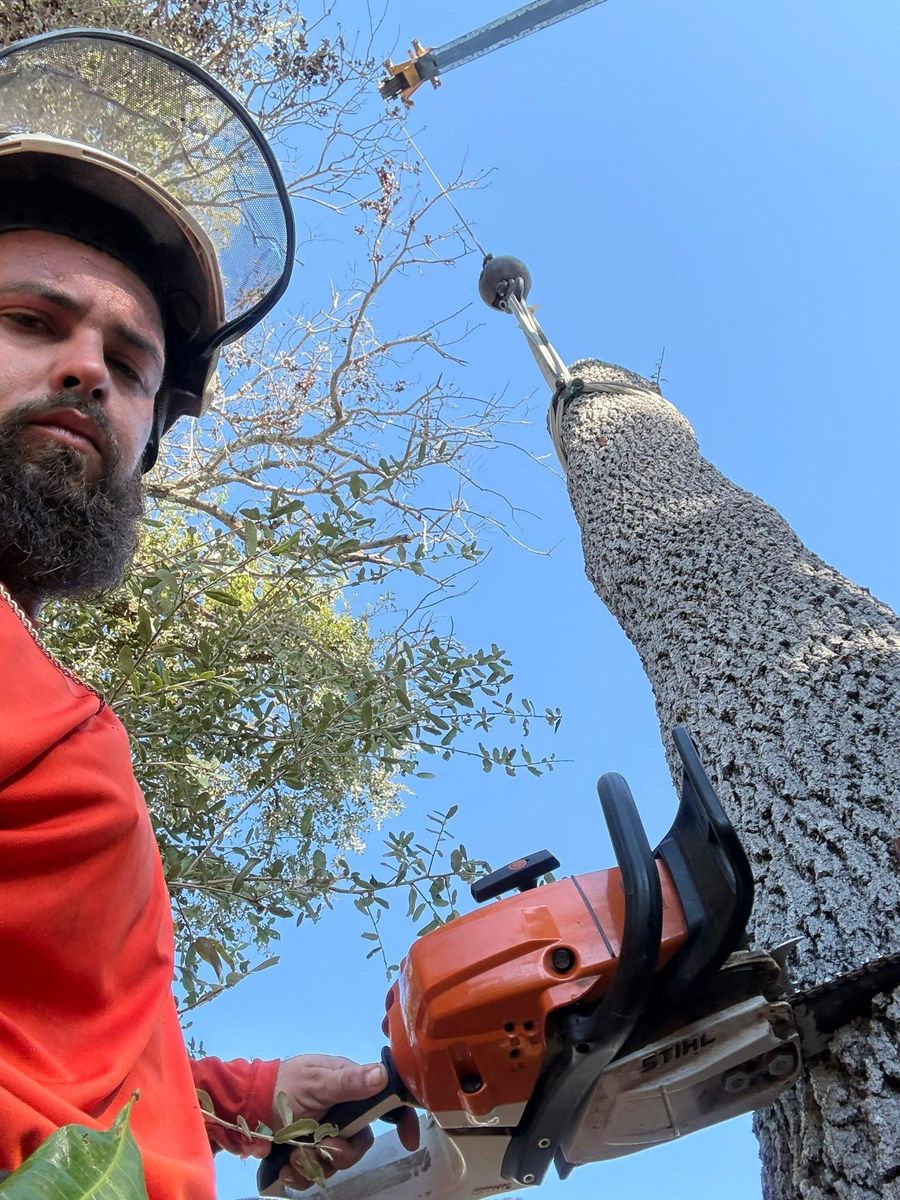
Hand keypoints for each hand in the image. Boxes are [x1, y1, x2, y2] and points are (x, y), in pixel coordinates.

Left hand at [266, 1053, 419, 1191]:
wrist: (243, 1105)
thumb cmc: (282, 1086)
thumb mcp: (316, 1082)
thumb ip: (349, 1082)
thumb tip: (383, 1074)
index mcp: (348, 1086)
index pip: (384, 1101)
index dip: (401, 1119)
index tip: (407, 1141)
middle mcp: (340, 1112)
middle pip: (360, 1141)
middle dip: (343, 1152)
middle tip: (323, 1149)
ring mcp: (322, 1133)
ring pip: (336, 1162)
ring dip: (316, 1165)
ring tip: (293, 1159)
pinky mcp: (305, 1151)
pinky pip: (314, 1173)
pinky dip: (300, 1175)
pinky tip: (285, 1168)